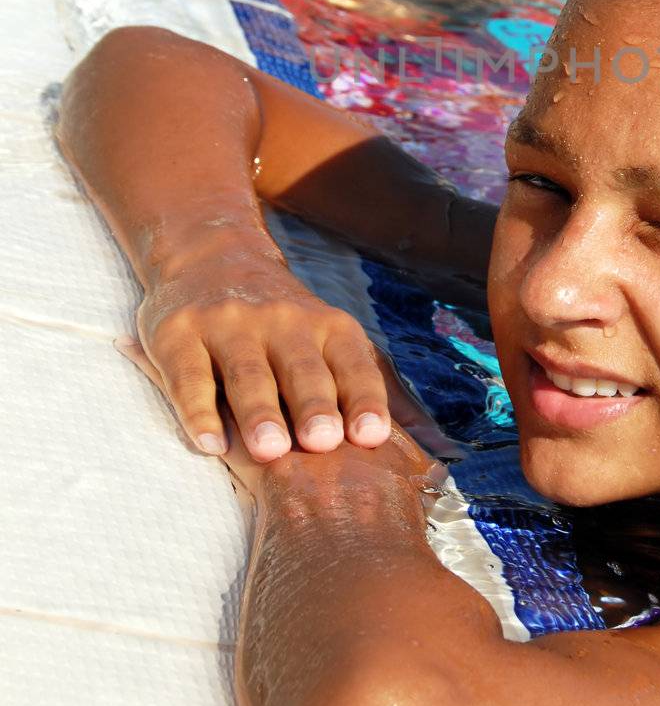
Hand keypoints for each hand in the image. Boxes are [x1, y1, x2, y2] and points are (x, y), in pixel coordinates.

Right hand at [136, 249, 457, 464]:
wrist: (209, 254)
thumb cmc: (283, 320)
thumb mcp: (331, 336)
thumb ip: (370, 386)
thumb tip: (435, 449)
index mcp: (326, 325)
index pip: (352, 362)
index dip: (363, 398)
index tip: (372, 436)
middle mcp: (280, 320)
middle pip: (301, 369)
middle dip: (314, 405)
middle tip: (322, 443)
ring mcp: (228, 326)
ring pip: (246, 374)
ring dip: (260, 412)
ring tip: (269, 450)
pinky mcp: (178, 336)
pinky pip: (189, 378)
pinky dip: (198, 412)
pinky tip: (209, 443)